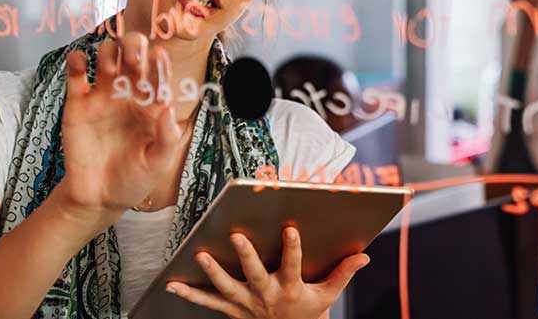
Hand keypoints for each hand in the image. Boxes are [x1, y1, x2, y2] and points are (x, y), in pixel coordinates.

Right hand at [54, 31, 185, 225]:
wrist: (99, 198)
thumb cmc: (134, 179)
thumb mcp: (158, 164)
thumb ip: (167, 138)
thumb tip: (169, 110)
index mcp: (153, 104)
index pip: (160, 73)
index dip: (160, 62)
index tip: (160, 57)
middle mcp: (130, 94)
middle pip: (133, 54)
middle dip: (135, 47)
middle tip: (134, 59)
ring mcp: (103, 96)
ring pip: (107, 56)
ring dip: (109, 52)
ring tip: (109, 68)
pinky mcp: (78, 103)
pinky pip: (76, 74)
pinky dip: (76, 60)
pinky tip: (80, 63)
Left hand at [165, 227, 369, 318]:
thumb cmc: (308, 312)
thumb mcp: (328, 295)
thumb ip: (344, 273)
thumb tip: (365, 255)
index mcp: (291, 288)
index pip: (294, 265)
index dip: (293, 248)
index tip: (291, 227)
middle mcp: (266, 295)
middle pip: (255, 275)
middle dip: (246, 256)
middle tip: (237, 236)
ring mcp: (247, 304)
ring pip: (228, 288)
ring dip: (213, 273)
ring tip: (201, 256)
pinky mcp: (232, 310)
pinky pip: (209, 303)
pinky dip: (190, 294)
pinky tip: (172, 283)